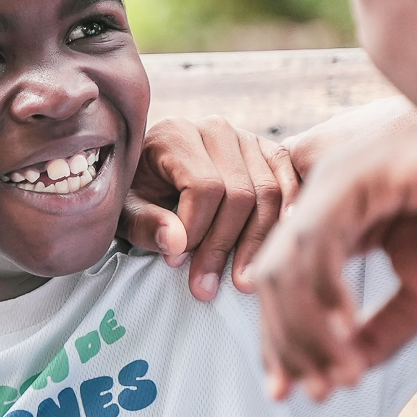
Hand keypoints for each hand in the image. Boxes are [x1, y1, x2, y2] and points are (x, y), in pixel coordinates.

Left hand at [123, 117, 299, 300]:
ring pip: (268, 193)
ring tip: (241, 282)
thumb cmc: (138, 194)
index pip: (204, 187)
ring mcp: (246, 138)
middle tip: (206, 287)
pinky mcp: (268, 151)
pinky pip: (289, 183)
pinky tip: (280, 248)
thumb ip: (145, 224)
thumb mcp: (126, 211)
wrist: (153, 172)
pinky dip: (289, 216)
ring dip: (257, 243)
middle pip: (239, 193)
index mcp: (176, 133)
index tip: (176, 261)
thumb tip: (176, 243)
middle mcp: (215, 129)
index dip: (194, 231)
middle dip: (223, 245)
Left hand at [255, 102, 416, 399]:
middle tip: (314, 392)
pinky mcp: (358, 175)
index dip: (288, 344)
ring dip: (305, 328)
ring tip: (338, 371)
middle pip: (273, 279)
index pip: (288, 287)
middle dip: (287, 343)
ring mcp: (337, 184)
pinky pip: (317, 241)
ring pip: (285, 265)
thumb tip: (345, 374)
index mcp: (339, 224)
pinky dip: (323, 290)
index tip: (304, 395)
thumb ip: (382, 330)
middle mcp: (326, 202)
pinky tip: (347, 326)